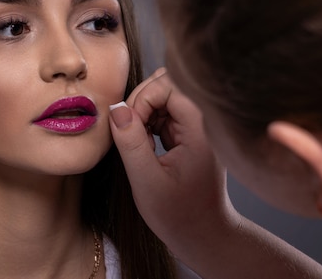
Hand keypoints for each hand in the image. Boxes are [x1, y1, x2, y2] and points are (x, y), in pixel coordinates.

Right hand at [109, 68, 231, 241]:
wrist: (205, 237)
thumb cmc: (179, 216)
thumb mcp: (146, 181)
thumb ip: (131, 143)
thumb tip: (116, 108)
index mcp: (202, 130)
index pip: (170, 86)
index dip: (143, 99)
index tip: (129, 127)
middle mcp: (204, 122)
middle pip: (169, 84)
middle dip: (142, 100)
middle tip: (129, 131)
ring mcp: (198, 127)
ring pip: (165, 96)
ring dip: (143, 112)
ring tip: (137, 141)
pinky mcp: (190, 134)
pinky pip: (166, 113)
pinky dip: (148, 121)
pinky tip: (144, 144)